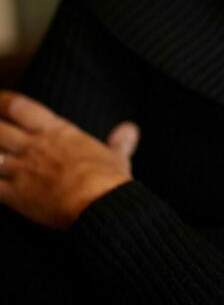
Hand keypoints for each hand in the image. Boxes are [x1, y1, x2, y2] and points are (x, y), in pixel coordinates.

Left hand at [0, 90, 139, 229]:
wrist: (98, 203)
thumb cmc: (109, 179)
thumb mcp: (117, 157)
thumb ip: (120, 142)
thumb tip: (131, 130)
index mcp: (57, 132)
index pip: (21, 107)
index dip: (2, 101)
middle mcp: (35, 146)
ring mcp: (22, 170)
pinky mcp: (15, 196)